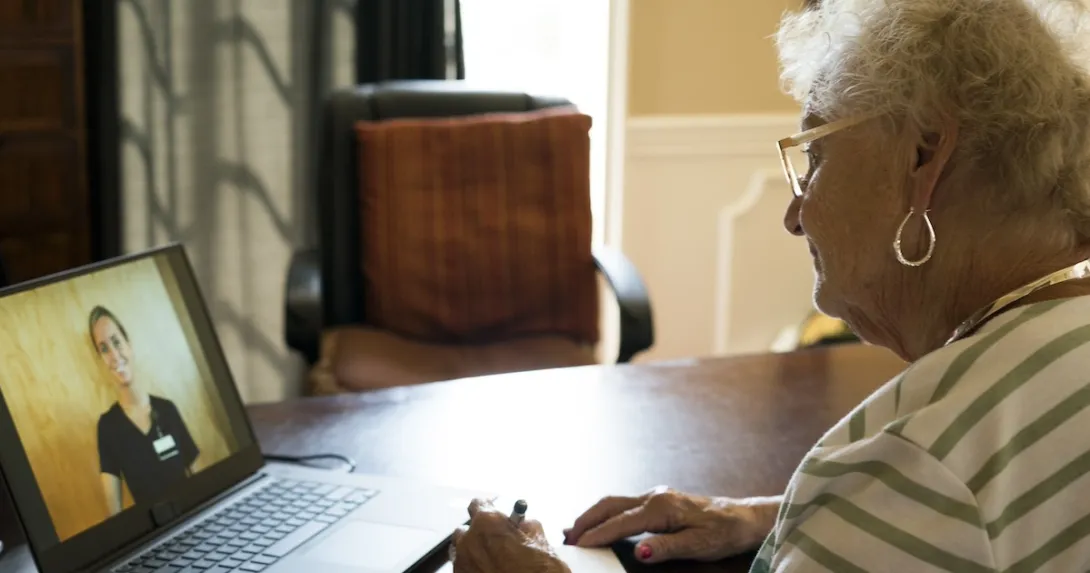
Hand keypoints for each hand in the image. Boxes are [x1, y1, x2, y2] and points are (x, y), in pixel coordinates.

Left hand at [450, 499, 570, 572]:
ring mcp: (461, 563)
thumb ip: (529, 528)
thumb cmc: (539, 572)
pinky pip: (462, 568)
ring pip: (460, 550)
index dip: (488, 507)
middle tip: (497, 542)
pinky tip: (488, 572)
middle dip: (479, 533)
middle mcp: (469, 540)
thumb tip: (524, 525)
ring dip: (472, 551)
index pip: (479, 504)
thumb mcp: (543, 545)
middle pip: (466, 529)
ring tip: (491, 560)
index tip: (496, 514)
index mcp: (488, 523)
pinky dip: (472, 568)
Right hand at [564, 486, 778, 564]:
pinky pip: (624, 504)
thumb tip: (641, 552)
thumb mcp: (699, 545)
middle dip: (585, 520)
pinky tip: (599, 523)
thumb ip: (667, 548)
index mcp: (661, 507)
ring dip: (592, 515)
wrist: (743, 518)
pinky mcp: (658, 499)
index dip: (597, 535)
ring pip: (614, 502)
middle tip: (566, 539)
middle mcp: (654, 496)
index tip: (577, 546)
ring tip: (573, 531)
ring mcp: (655, 495)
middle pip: (609, 505)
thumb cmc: (724, 532)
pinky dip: (605, 513)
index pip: (620, 522)